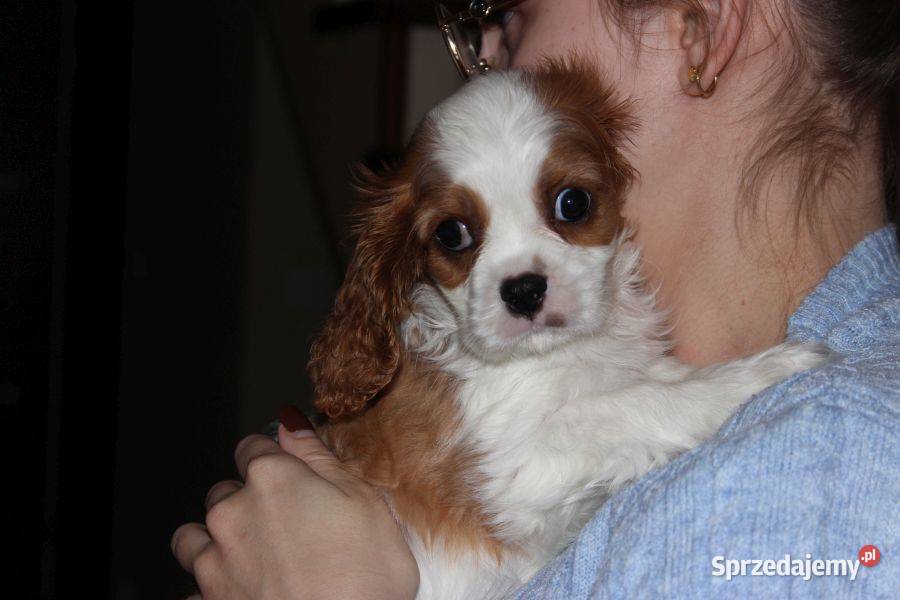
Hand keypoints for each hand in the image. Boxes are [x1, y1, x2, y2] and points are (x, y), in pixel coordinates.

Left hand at [171, 406, 418, 599]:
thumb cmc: (366, 578)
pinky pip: (194, 589)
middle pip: (224, 491)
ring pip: (193, 537)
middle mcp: (233, 513)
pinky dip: (210, 589)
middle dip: (246, 501)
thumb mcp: (365, 503)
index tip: (290, 475)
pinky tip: (242, 592)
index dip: (274, 459)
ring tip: (251, 558)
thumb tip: (292, 423)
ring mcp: (215, 562)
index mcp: (273, 479)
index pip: (253, 446)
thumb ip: (320, 458)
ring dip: (215, 540)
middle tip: (284, 525)